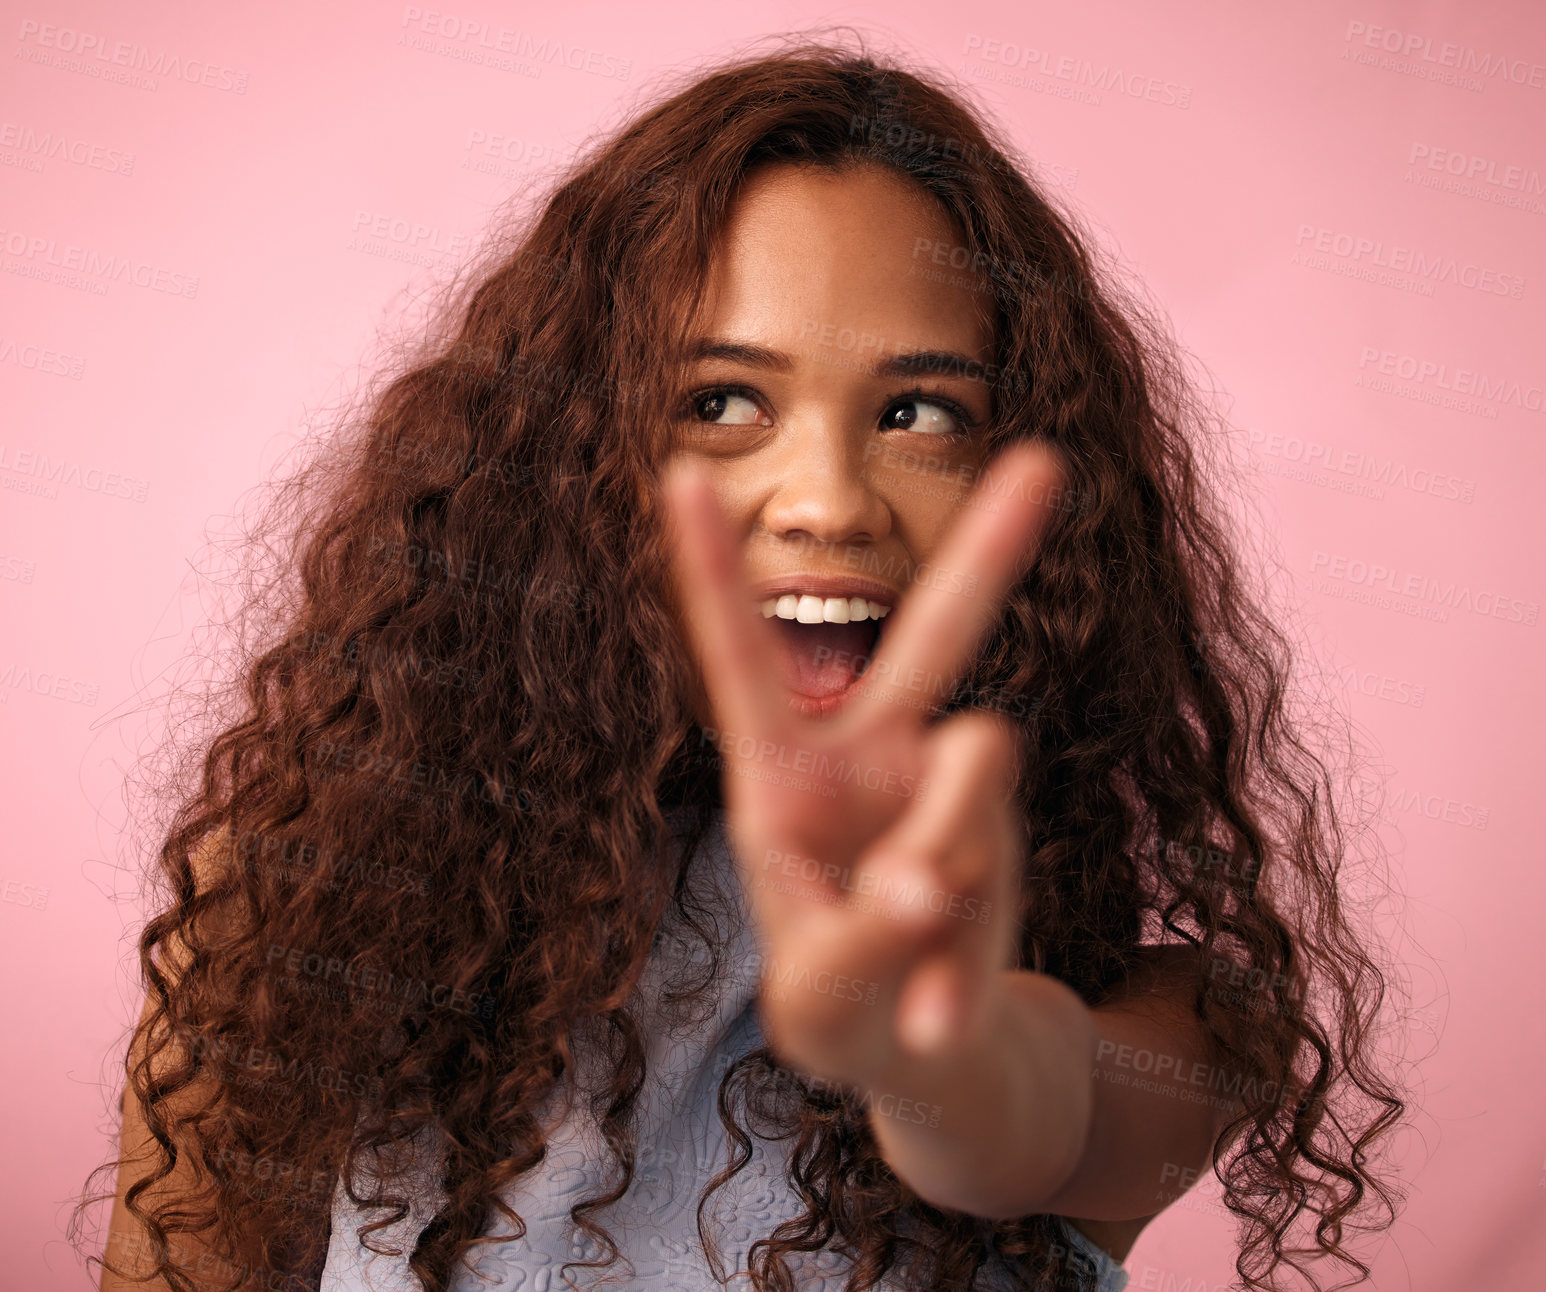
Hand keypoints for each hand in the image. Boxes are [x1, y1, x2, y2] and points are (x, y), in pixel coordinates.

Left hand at [661, 441, 1066, 1090]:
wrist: (914, 1049)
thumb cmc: (836, 1002)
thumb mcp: (820, 993)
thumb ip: (865, 937)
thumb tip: (928, 880)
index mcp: (784, 772)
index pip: (745, 658)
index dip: (712, 569)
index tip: (677, 469)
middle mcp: (875, 755)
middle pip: (939, 636)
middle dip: (993, 547)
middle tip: (1049, 457)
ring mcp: (948, 786)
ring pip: (975, 764)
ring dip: (943, 853)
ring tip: (906, 938)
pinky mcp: (1004, 830)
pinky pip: (997, 852)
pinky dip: (959, 952)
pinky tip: (930, 1013)